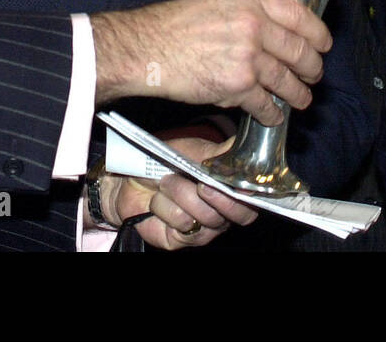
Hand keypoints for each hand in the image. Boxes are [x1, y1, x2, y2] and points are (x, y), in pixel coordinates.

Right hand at [91, 0, 330, 124]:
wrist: (147, 47)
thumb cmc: (174, 25)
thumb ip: (248, 8)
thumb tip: (278, 26)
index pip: (299, 14)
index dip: (317, 33)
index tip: (323, 44)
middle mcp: (253, 23)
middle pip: (300, 50)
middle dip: (312, 68)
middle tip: (313, 75)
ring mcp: (248, 55)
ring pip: (287, 80)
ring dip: (297, 94)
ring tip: (301, 100)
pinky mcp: (238, 85)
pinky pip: (266, 104)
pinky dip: (272, 113)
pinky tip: (272, 115)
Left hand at [100, 136, 258, 249]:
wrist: (130, 178)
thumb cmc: (166, 162)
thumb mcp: (196, 151)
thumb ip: (225, 153)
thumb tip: (250, 145)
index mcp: (232, 190)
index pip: (255, 200)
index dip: (250, 194)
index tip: (240, 184)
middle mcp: (223, 213)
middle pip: (239, 213)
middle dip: (218, 195)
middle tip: (200, 181)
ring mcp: (205, 228)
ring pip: (206, 216)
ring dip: (181, 193)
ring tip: (165, 182)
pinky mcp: (183, 240)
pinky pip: (183, 224)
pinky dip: (166, 206)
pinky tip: (157, 200)